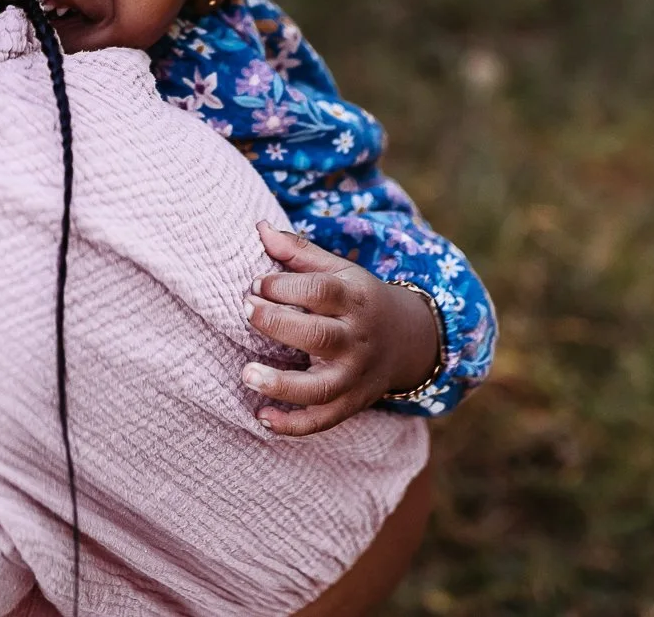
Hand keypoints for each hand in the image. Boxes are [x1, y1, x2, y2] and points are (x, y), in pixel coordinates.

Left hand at [241, 221, 443, 435]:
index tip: (255, 283)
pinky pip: (324, 421)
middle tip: (245, 310)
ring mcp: (356, 376)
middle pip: (319, 336)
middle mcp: (357, 339)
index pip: (320, 291)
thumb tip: (259, 228)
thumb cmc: (357, 299)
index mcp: (355, 299)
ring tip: (246, 373)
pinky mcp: (351, 404)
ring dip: (282, 385)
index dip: (284, 285)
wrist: (408, 340)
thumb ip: (299, 252)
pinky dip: (293, 425)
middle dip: (278, 324)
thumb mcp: (339, 270)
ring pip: (322, 388)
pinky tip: (262, 417)